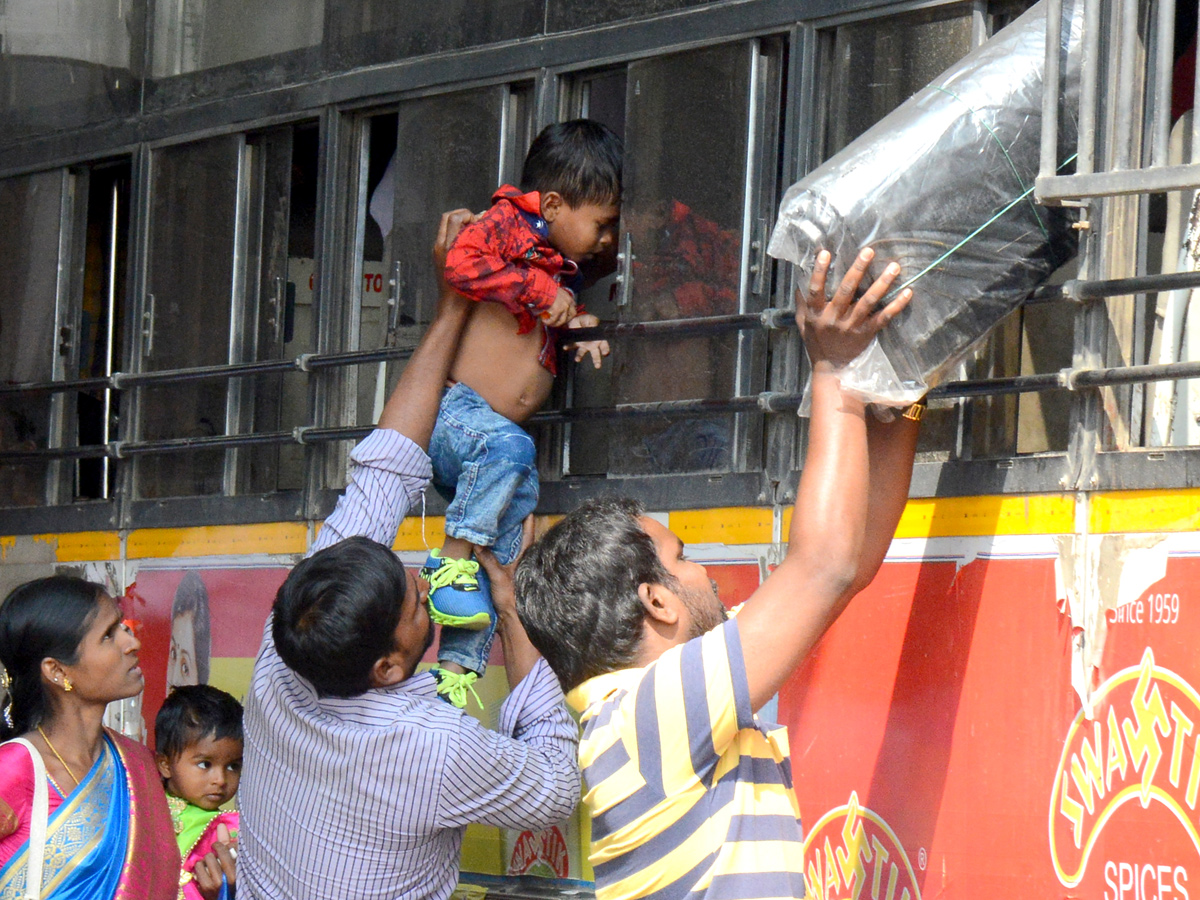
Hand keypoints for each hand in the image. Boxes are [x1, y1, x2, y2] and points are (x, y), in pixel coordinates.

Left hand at [192, 823, 236, 899]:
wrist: (221, 898)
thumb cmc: (229, 879)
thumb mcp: (234, 862)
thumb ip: (229, 844)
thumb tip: (220, 825)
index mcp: (241, 868)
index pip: (233, 847)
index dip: (224, 845)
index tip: (220, 848)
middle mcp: (232, 875)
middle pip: (220, 850)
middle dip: (216, 851)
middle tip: (215, 856)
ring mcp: (218, 882)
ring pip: (208, 857)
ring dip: (207, 860)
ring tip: (210, 865)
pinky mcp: (206, 887)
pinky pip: (198, 867)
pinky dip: (199, 867)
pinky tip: (203, 871)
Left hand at [433, 209, 477, 318]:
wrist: (451, 306)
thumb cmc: (467, 290)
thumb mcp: (477, 265)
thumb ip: (479, 244)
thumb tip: (485, 226)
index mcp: (449, 247)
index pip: (454, 218)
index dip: (467, 215)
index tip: (479, 223)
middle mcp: (440, 245)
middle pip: (447, 217)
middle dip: (462, 215)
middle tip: (475, 223)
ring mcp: (437, 250)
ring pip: (446, 226)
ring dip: (460, 224)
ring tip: (474, 232)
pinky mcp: (438, 255)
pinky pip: (446, 236)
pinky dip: (457, 233)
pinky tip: (469, 242)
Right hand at [476, 516, 533, 622]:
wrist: (510, 620)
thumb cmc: (511, 597)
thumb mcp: (498, 576)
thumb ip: (488, 560)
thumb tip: (477, 544)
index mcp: (525, 558)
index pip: (528, 534)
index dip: (527, 520)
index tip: (527, 506)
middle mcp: (523, 561)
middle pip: (519, 539)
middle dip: (514, 525)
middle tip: (505, 511)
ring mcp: (516, 568)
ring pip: (511, 548)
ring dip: (505, 538)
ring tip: (496, 525)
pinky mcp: (508, 576)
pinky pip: (503, 558)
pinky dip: (498, 550)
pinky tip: (489, 546)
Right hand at [540, 288, 576, 327]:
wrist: (542, 288)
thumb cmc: (547, 288)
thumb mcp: (557, 292)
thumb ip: (559, 298)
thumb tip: (555, 305)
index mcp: (569, 297)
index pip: (573, 307)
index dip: (569, 312)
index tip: (564, 315)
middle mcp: (568, 303)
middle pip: (572, 315)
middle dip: (566, 320)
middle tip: (559, 321)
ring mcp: (564, 308)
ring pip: (562, 320)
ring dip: (556, 323)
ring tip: (550, 323)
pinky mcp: (557, 311)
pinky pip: (553, 320)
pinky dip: (548, 322)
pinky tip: (544, 321)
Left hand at [565, 314, 609, 368]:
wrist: (576, 320)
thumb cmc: (587, 320)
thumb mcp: (591, 319)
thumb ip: (593, 322)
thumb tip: (595, 325)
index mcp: (598, 338)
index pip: (604, 344)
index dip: (605, 349)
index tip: (605, 354)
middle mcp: (591, 344)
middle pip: (595, 353)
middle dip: (597, 360)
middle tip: (597, 366)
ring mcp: (583, 345)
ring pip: (582, 352)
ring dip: (580, 356)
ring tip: (577, 359)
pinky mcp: (575, 343)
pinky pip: (572, 346)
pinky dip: (569, 346)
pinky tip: (565, 347)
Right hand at [798, 248, 910, 368]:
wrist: (832, 368)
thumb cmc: (816, 342)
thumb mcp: (803, 323)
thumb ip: (802, 302)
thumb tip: (799, 278)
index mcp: (817, 314)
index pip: (816, 290)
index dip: (820, 272)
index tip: (825, 253)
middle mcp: (834, 319)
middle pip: (846, 291)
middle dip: (857, 270)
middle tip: (869, 251)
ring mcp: (852, 326)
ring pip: (868, 302)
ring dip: (882, 283)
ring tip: (894, 267)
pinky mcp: (867, 333)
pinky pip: (883, 318)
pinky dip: (896, 306)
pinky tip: (908, 292)